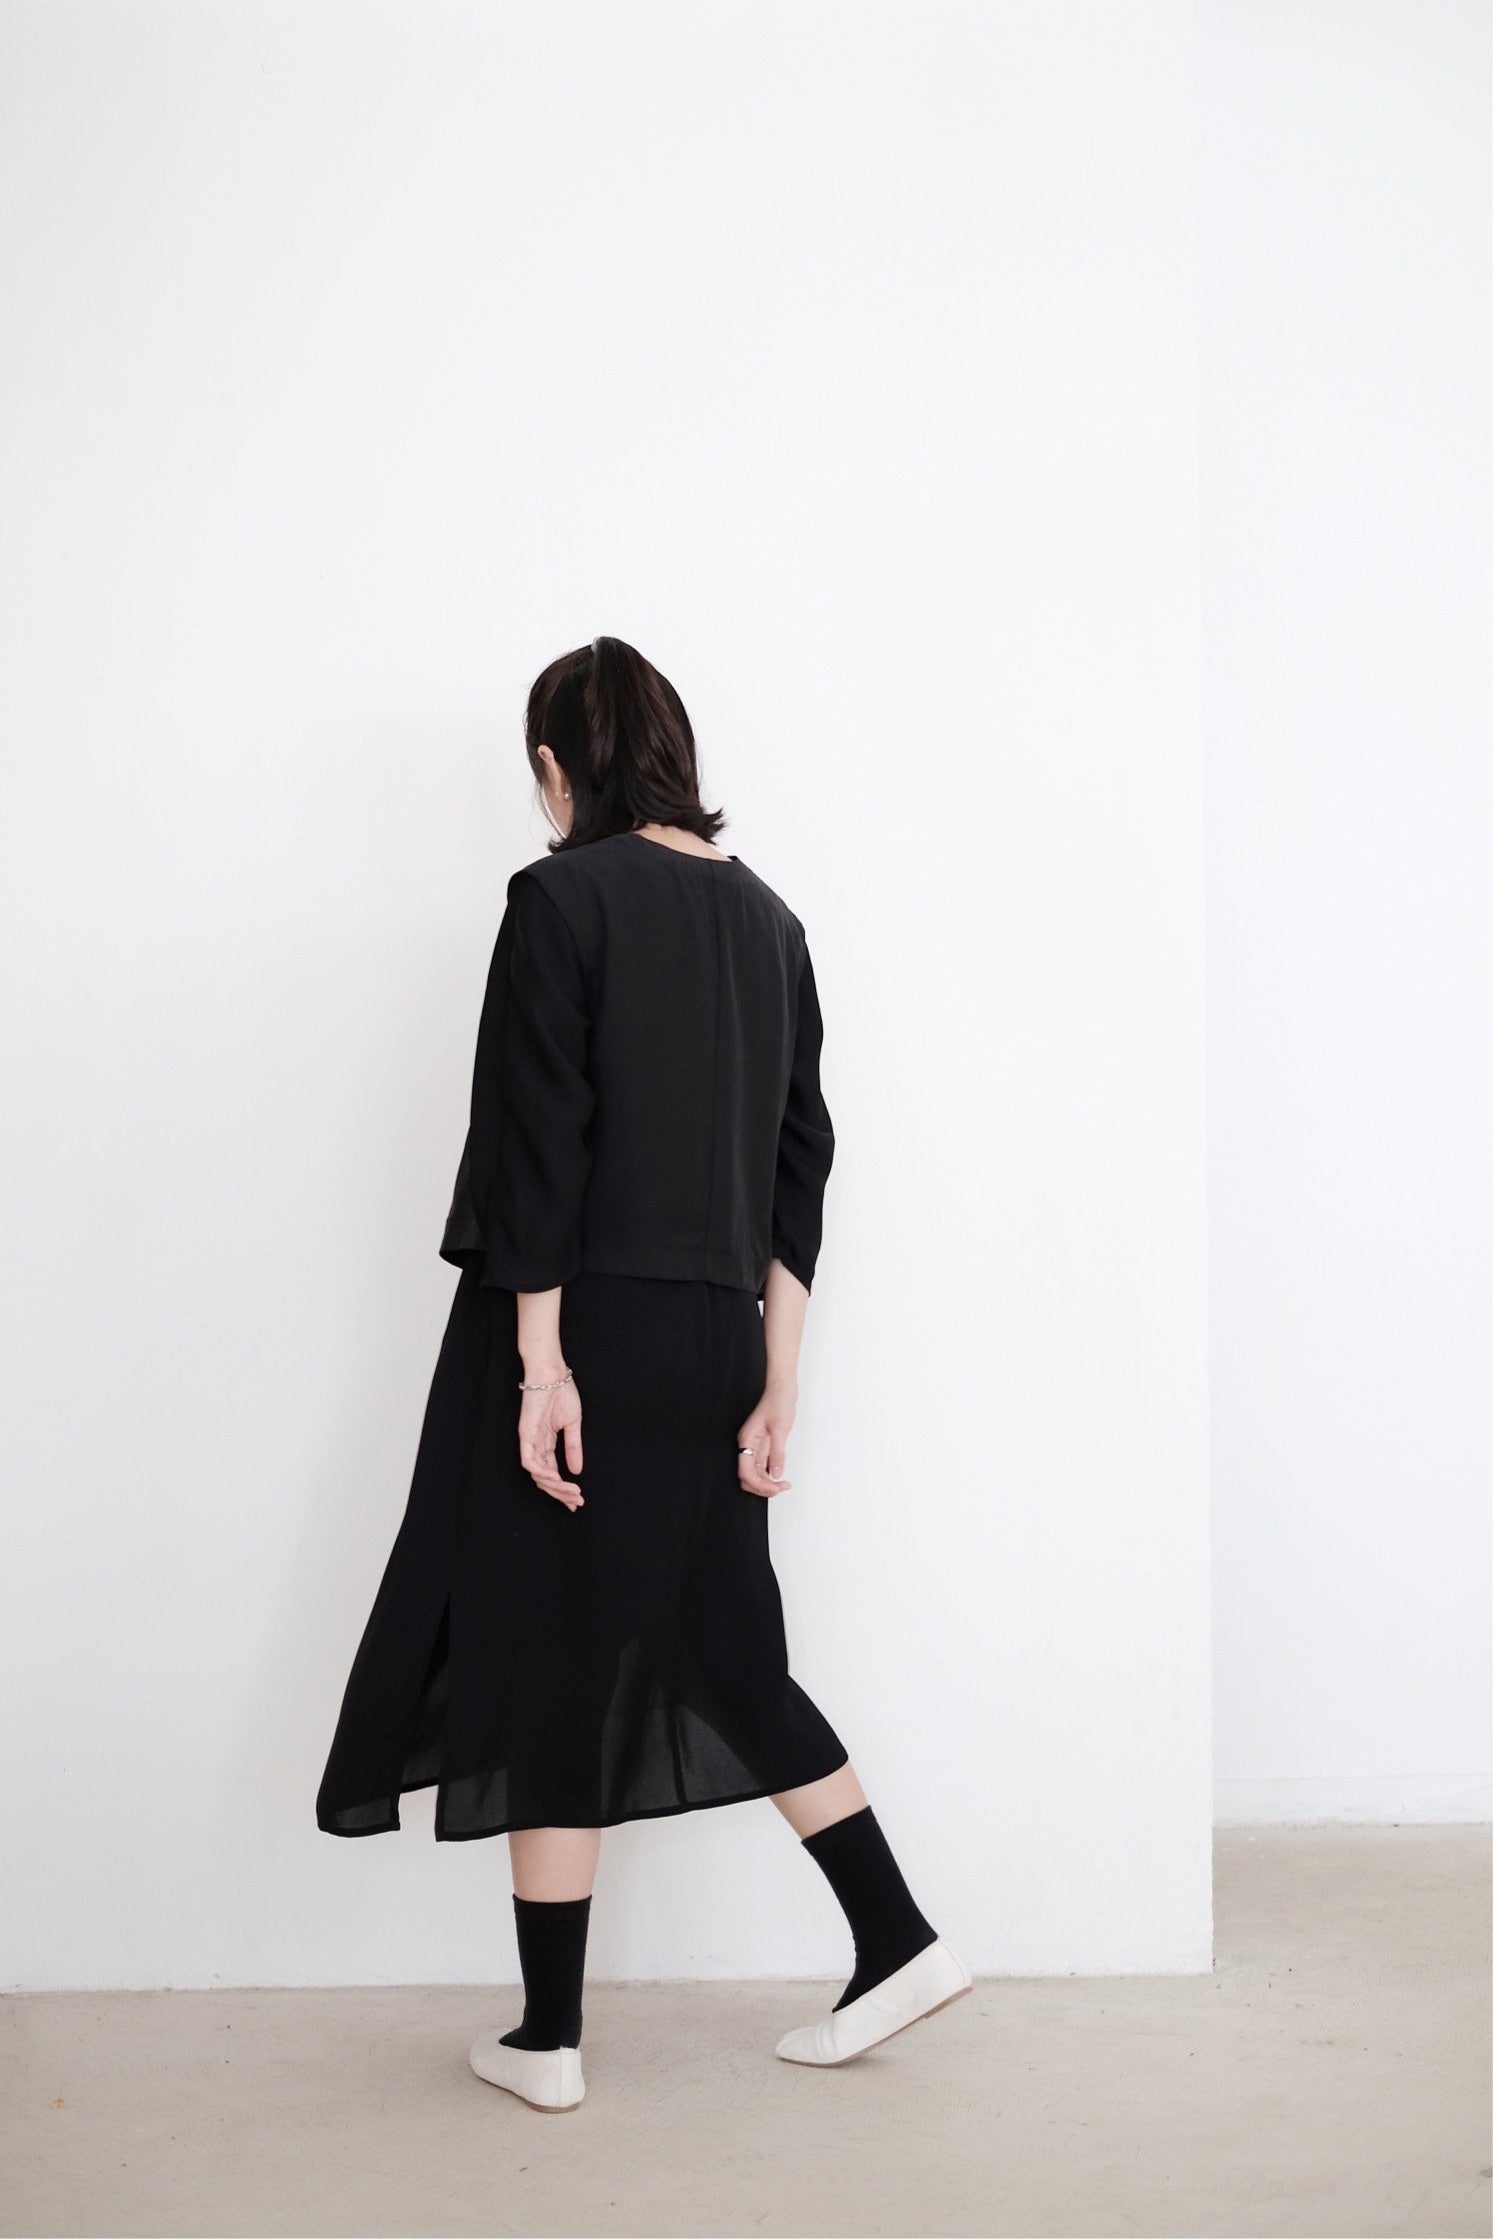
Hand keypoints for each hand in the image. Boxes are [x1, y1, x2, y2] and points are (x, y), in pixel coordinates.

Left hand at [519, 1370, 583, 1511]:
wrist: (553, 1374)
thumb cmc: (562, 1393)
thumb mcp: (573, 1425)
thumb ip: (573, 1448)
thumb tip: (577, 1471)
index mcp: (547, 1443)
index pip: (553, 1473)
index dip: (563, 1490)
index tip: (576, 1502)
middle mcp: (536, 1446)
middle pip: (545, 1479)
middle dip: (561, 1493)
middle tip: (576, 1502)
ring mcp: (530, 1441)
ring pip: (537, 1474)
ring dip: (554, 1486)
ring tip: (571, 1492)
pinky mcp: (525, 1435)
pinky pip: (529, 1461)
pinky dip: (541, 1473)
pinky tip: (556, 1479)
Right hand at [737, 1379, 795, 1497]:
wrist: (782, 1389)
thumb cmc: (778, 1402)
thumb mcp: (780, 1428)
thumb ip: (777, 1452)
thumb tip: (776, 1474)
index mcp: (747, 1439)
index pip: (745, 1471)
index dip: (758, 1484)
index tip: (774, 1488)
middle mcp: (748, 1444)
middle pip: (747, 1476)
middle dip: (762, 1487)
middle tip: (780, 1488)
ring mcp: (755, 1446)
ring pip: (755, 1473)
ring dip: (767, 1483)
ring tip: (783, 1485)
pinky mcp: (763, 1445)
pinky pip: (762, 1466)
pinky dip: (770, 1475)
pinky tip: (781, 1477)